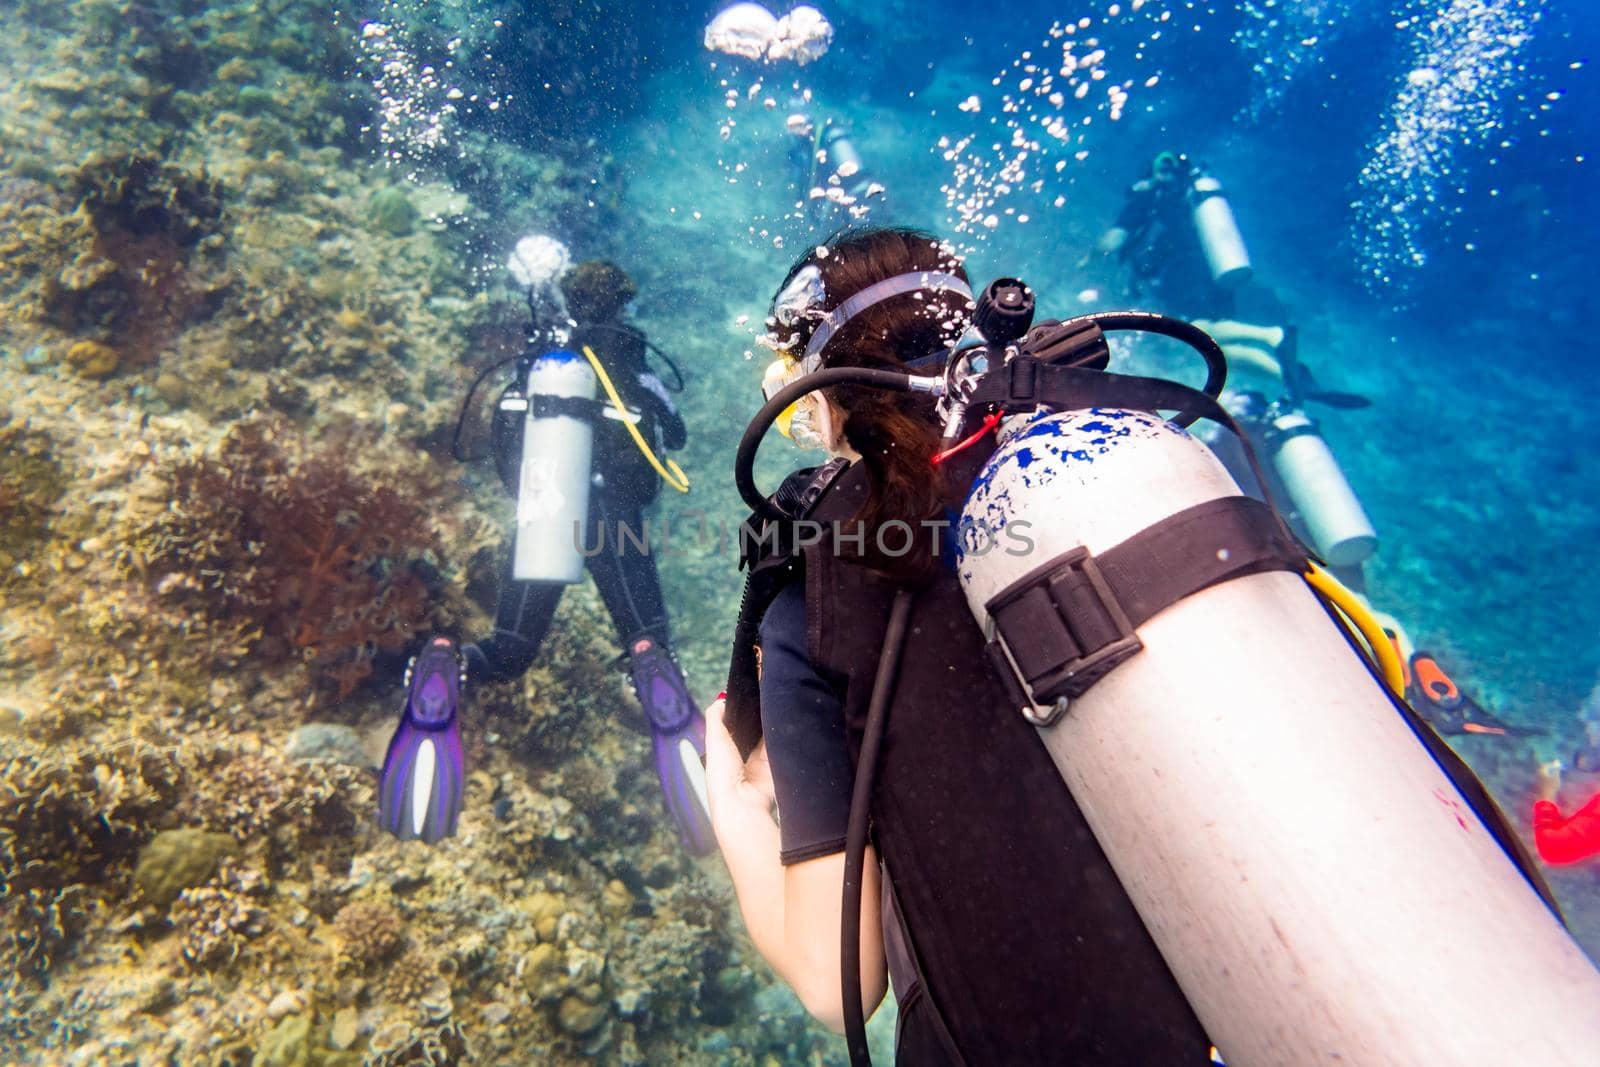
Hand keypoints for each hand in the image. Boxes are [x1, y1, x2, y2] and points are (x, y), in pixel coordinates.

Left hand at [704, 696, 776, 834]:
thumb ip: (716, 717)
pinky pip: (783, 746)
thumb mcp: (714, 739)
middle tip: (767, 694)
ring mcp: (762, 762)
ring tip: (778, 702)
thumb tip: (722, 698)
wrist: (742, 802)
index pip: (736, 726)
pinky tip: (787, 718)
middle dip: (760, 716)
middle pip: (755, 730)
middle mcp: (744, 756)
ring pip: (770, 736)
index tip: (751, 691)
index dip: (742, 711)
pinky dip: (785, 735)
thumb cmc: (722, 775)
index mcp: (726, 751)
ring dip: (773, 724)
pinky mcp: (778, 767)